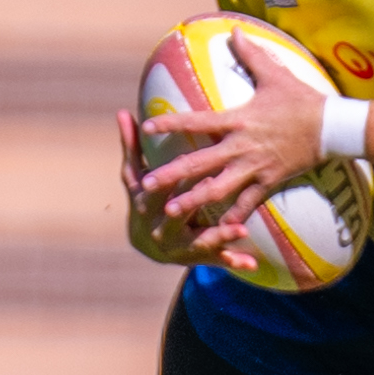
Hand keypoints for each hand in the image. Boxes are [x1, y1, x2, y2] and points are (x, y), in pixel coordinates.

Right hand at [115, 110, 255, 270]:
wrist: (148, 244)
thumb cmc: (146, 200)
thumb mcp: (137, 176)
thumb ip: (133, 146)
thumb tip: (122, 112)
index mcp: (146, 207)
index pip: (156, 191)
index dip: (169, 177)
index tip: (185, 157)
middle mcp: (160, 230)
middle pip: (177, 216)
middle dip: (193, 204)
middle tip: (214, 187)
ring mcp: (180, 247)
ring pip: (200, 242)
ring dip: (221, 237)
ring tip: (242, 230)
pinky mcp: (199, 259)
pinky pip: (218, 261)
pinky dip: (234, 262)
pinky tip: (252, 263)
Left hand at [137, 35, 328, 233]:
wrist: (333, 128)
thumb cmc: (303, 100)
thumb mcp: (276, 74)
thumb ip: (251, 53)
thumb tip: (234, 30)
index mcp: (239, 120)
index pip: (198, 122)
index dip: (171, 123)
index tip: (147, 127)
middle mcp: (242, 147)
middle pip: (200, 163)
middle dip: (171, 175)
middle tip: (145, 185)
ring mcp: (256, 167)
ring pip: (219, 188)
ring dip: (193, 200)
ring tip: (172, 212)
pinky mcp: (270, 181)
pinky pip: (249, 203)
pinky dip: (233, 217)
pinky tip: (217, 229)